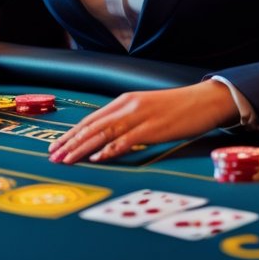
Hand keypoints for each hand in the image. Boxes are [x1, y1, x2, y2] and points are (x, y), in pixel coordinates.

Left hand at [47, 81, 238, 163]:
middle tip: (52, 156)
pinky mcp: (154, 128)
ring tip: (66, 159)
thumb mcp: (147, 109)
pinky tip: (97, 157)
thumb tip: (108, 137)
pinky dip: (110, 149)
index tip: (56, 145)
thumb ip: (128, 119)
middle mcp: (128, 106)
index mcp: (125, 100)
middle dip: (70, 142)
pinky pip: (127, 140)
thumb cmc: (178, 108)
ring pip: (104, 133)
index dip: (71, 133)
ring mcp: (141, 117)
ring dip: (82, 148)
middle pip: (93, 126)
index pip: (91, 118)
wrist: (206, 100)